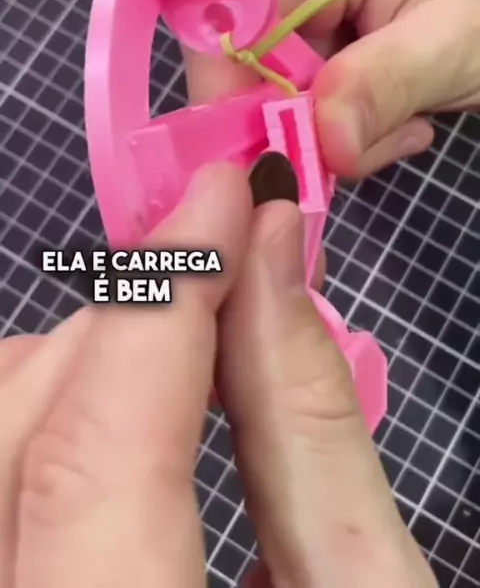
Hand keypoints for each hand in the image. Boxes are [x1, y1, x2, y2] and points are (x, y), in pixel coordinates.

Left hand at [0, 164, 436, 585]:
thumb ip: (311, 421)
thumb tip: (271, 255)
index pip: (93, 455)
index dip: (164, 295)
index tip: (224, 194)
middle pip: (12, 442)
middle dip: (123, 330)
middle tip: (220, 270)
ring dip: (81, 375)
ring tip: (188, 357)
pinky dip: (51, 433)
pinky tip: (132, 426)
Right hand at [184, 0, 479, 177]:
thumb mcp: (465, 39)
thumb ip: (388, 82)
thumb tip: (320, 140)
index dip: (235, 69)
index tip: (272, 138)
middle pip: (241, 46)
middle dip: (289, 113)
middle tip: (353, 151)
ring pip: (264, 84)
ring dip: (322, 129)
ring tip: (400, 131)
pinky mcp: (316, 36)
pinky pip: (294, 95)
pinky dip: (336, 128)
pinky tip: (393, 124)